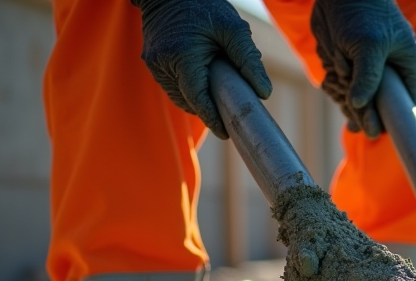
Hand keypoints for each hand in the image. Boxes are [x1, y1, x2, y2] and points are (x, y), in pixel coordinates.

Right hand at [132, 0, 271, 138]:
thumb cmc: (204, 5)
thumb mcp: (233, 28)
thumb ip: (249, 60)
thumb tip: (263, 92)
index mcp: (181, 55)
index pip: (197, 98)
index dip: (212, 118)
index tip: (227, 133)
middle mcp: (162, 63)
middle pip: (189, 101)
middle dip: (209, 109)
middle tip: (231, 113)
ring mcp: (154, 64)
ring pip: (180, 96)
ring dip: (199, 100)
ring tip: (219, 95)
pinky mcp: (152, 62)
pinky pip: (174, 86)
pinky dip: (190, 89)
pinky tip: (205, 83)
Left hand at [311, 0, 415, 137]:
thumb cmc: (361, 10)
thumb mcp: (368, 44)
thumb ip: (367, 77)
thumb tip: (360, 105)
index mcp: (406, 64)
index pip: (408, 101)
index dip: (396, 119)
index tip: (381, 131)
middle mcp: (388, 70)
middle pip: (380, 106)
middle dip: (365, 112)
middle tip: (360, 128)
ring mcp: (366, 70)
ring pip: (357, 99)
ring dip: (346, 96)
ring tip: (342, 83)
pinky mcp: (347, 67)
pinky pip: (341, 87)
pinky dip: (334, 84)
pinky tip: (333, 72)